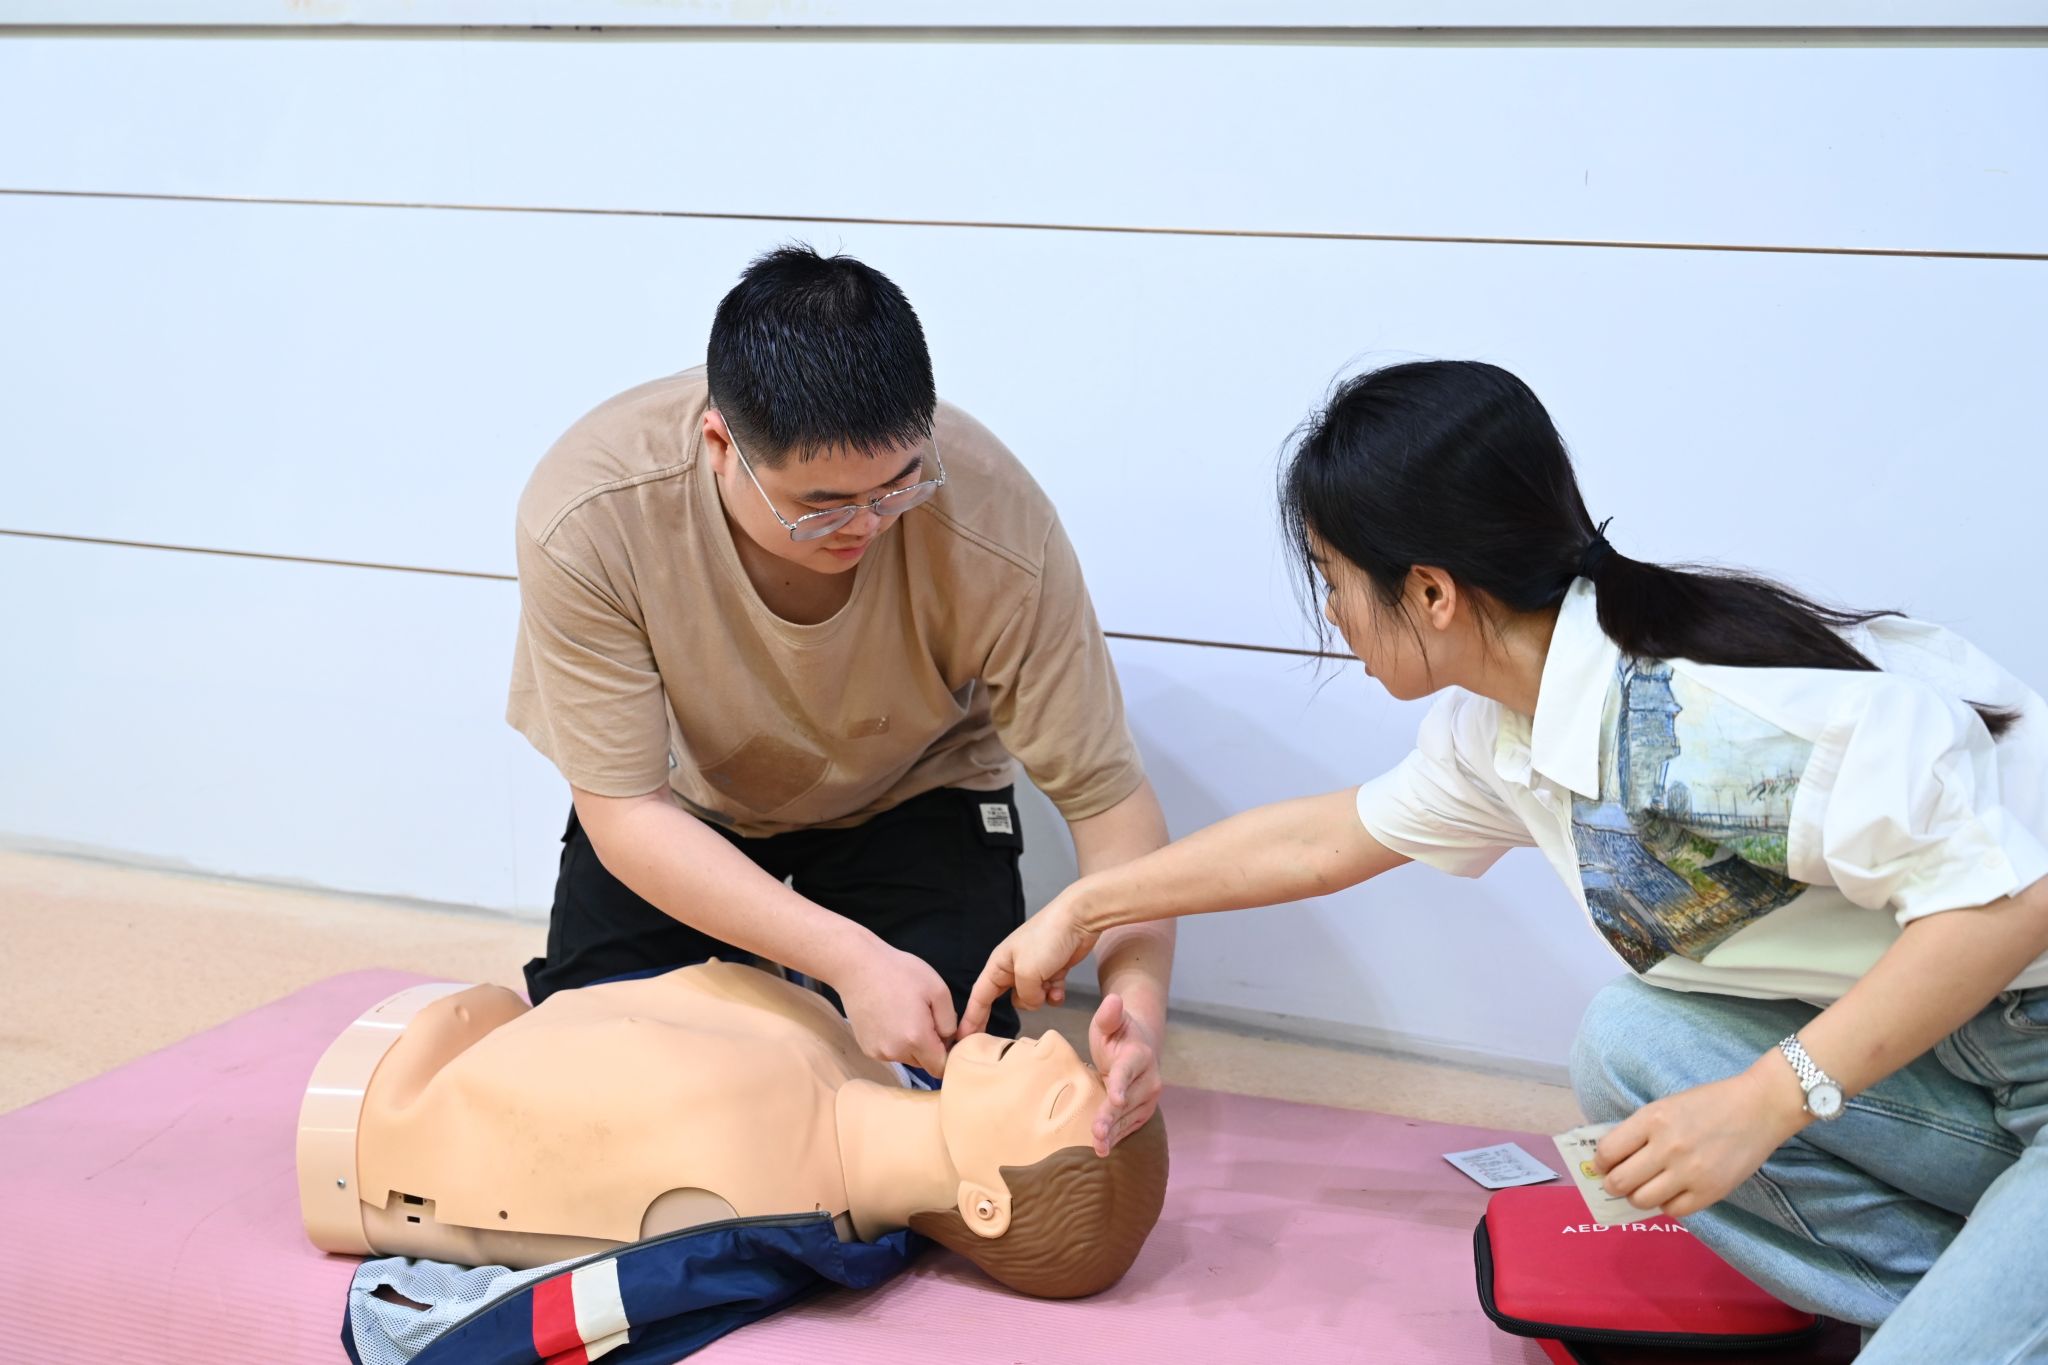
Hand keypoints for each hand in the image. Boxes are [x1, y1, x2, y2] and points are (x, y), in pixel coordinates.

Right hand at [835, 942, 957, 1077]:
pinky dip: (895, 1041)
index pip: (940, 1068)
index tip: (943, 1033)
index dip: (947, 1053)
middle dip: (929, 1048)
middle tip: (924, 1017)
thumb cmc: (900, 972)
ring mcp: (878, 1052)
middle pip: (924, 1064)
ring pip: (907, 1058)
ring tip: (905, 1014)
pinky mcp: (866, 1048)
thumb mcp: (938, 989)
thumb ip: (950, 1022)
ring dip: (912, 1045)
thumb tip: (949, 1041)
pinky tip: (890, 1018)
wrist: (858, 966)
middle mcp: (895, 1052)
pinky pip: (890, 1052)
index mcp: (916, 1038)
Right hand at [956, 891, 1100, 1038]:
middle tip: (1009, 1034)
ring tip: (1050, 985)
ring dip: (1041, 997)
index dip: (971, 1018)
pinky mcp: (1053, 971)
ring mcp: (1034, 969)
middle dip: (1016, 1007)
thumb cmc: (1047, 939)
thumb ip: (1025, 996)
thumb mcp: (1028, 972)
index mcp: (999, 965)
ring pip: (1031, 998)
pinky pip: (1049, 993)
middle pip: (1007, 998)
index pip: (979, 996)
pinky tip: (1061, 986)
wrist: (1079, 919)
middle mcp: (1013, 968)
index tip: (962, 1039)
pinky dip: (1055, 992)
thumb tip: (1033, 1003)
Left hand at [1087, 993, 1163, 1155]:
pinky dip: (1119, 1137)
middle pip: (1127, 1101)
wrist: (1139, 1044)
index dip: (1121, 1085)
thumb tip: (1113, 1000)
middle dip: (1111, 1118)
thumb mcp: (1108, 1021)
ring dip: (1114, 1133)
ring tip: (1099, 1148)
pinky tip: (1105, 1148)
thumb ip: (1108, 1015)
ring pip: (1129, 1117)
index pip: (1127, 1071)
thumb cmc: (1117, 1032)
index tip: (1115, 1099)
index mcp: (1138, 1054)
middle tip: (1096, 1134)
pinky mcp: (1144, 1110)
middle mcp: (1149, 1078)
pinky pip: (1131, 1125)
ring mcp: (1149, 1096)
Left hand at [1594, 1067, 1807, 1217]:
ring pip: (1642, 1200)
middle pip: (1620, 1181)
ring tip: (1644, 1189)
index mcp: (1651, 1120)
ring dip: (1637, 1197)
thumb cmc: (1709, 1103)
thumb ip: (1640, 1130)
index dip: (1601, 1163)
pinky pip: (1673, 1210)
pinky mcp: (1710, 1192)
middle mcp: (1666, 1147)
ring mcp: (1689, 1172)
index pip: (1608, 1152)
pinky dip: (1666, 1205)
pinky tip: (1671, 1193)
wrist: (1759, 1108)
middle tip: (1618, 1182)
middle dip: (1613, 1184)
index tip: (1603, 1165)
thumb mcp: (1665, 1106)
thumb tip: (1612, 1157)